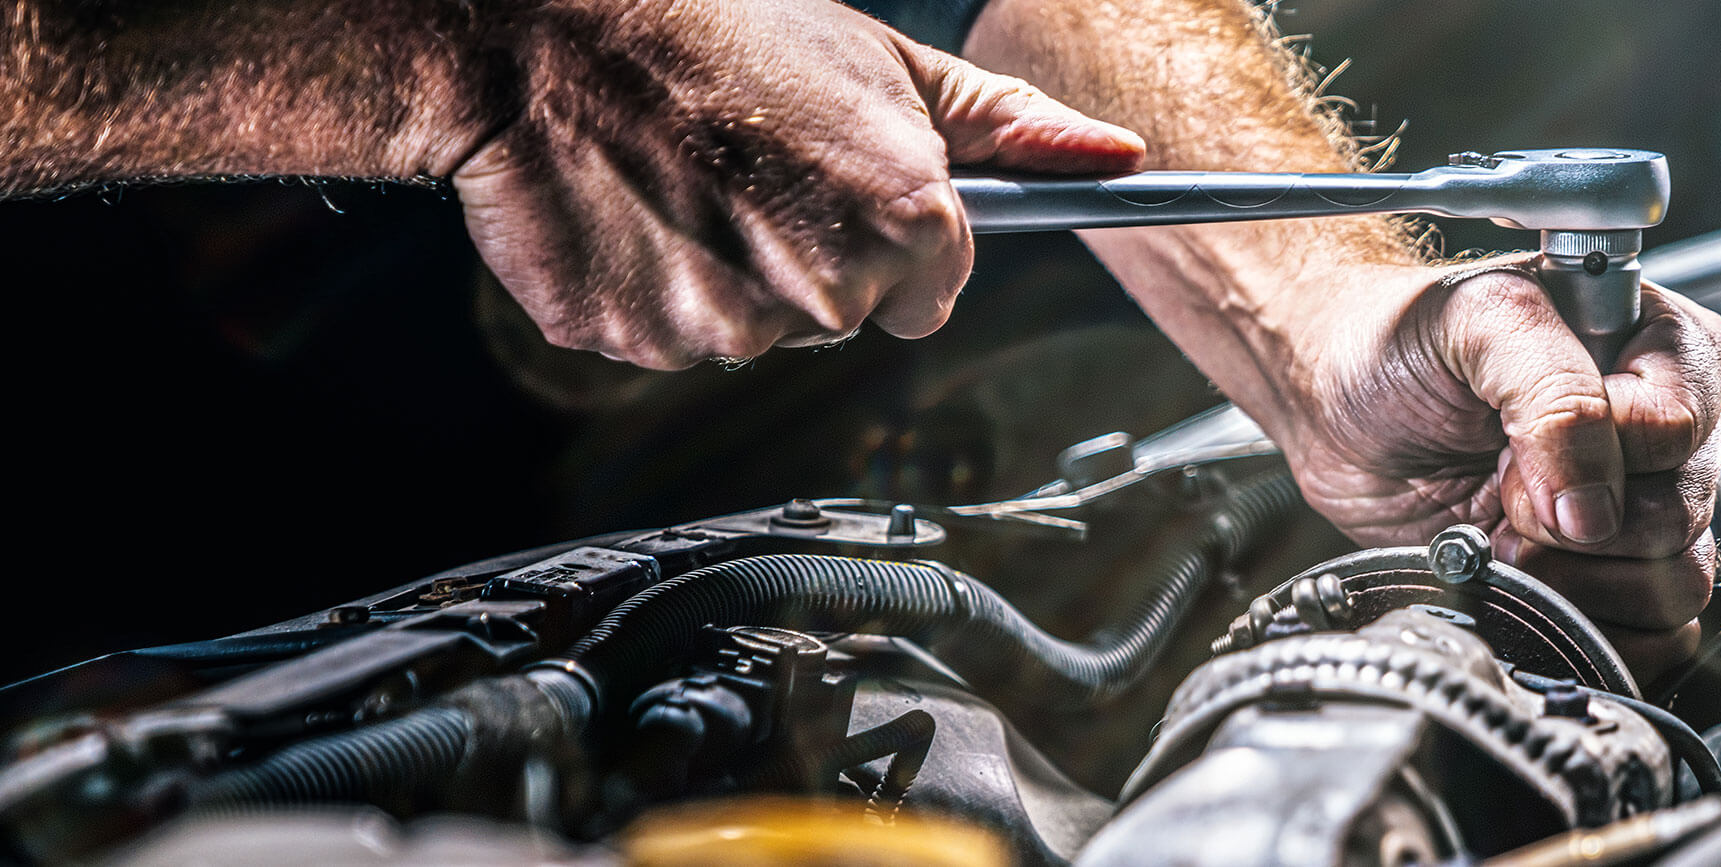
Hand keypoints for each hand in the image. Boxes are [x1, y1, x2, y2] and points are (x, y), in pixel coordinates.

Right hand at [450, 0, 1144, 368]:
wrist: (544, 32)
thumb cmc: (718, 32)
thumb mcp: (885, 63)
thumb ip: (1008, 129)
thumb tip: (1117, 158)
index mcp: (906, 220)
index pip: (936, 291)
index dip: (894, 241)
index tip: (840, 193)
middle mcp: (828, 289)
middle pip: (847, 316)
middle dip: (810, 258)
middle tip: (750, 168)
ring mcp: (730, 326)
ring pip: (757, 332)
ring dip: (727, 276)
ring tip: (684, 182)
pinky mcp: (639, 344)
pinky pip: (669, 339)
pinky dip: (651, 290)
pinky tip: (634, 214)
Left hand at [1263, 259, 1720, 680]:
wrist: (1335, 400)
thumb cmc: (1399, 339)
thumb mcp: (1476, 323)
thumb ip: (1553, 393)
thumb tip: (1594, 509)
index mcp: (1659, 344)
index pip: (1677, 426)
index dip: (1597, 453)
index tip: (1515, 445)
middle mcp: (1663, 429)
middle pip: (1680, 513)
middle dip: (1573, 521)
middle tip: (1501, 489)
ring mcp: (1638, 505)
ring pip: (1678, 579)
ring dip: (1578, 578)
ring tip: (1508, 535)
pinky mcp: (1607, 574)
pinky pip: (1659, 632)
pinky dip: (1590, 625)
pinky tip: (1531, 582)